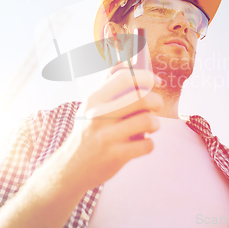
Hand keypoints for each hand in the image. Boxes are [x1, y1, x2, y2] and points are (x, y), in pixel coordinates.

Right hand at [59, 65, 162, 192]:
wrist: (71, 168)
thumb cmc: (87, 132)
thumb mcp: (90, 105)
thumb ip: (108, 84)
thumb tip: (126, 60)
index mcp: (94, 99)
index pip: (125, 77)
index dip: (147, 76)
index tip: (157, 81)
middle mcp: (99, 115)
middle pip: (142, 98)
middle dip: (157, 102)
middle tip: (155, 109)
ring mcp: (107, 136)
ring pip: (148, 120)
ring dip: (155, 124)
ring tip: (149, 128)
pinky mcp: (116, 156)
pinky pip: (148, 144)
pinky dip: (149, 144)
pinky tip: (140, 144)